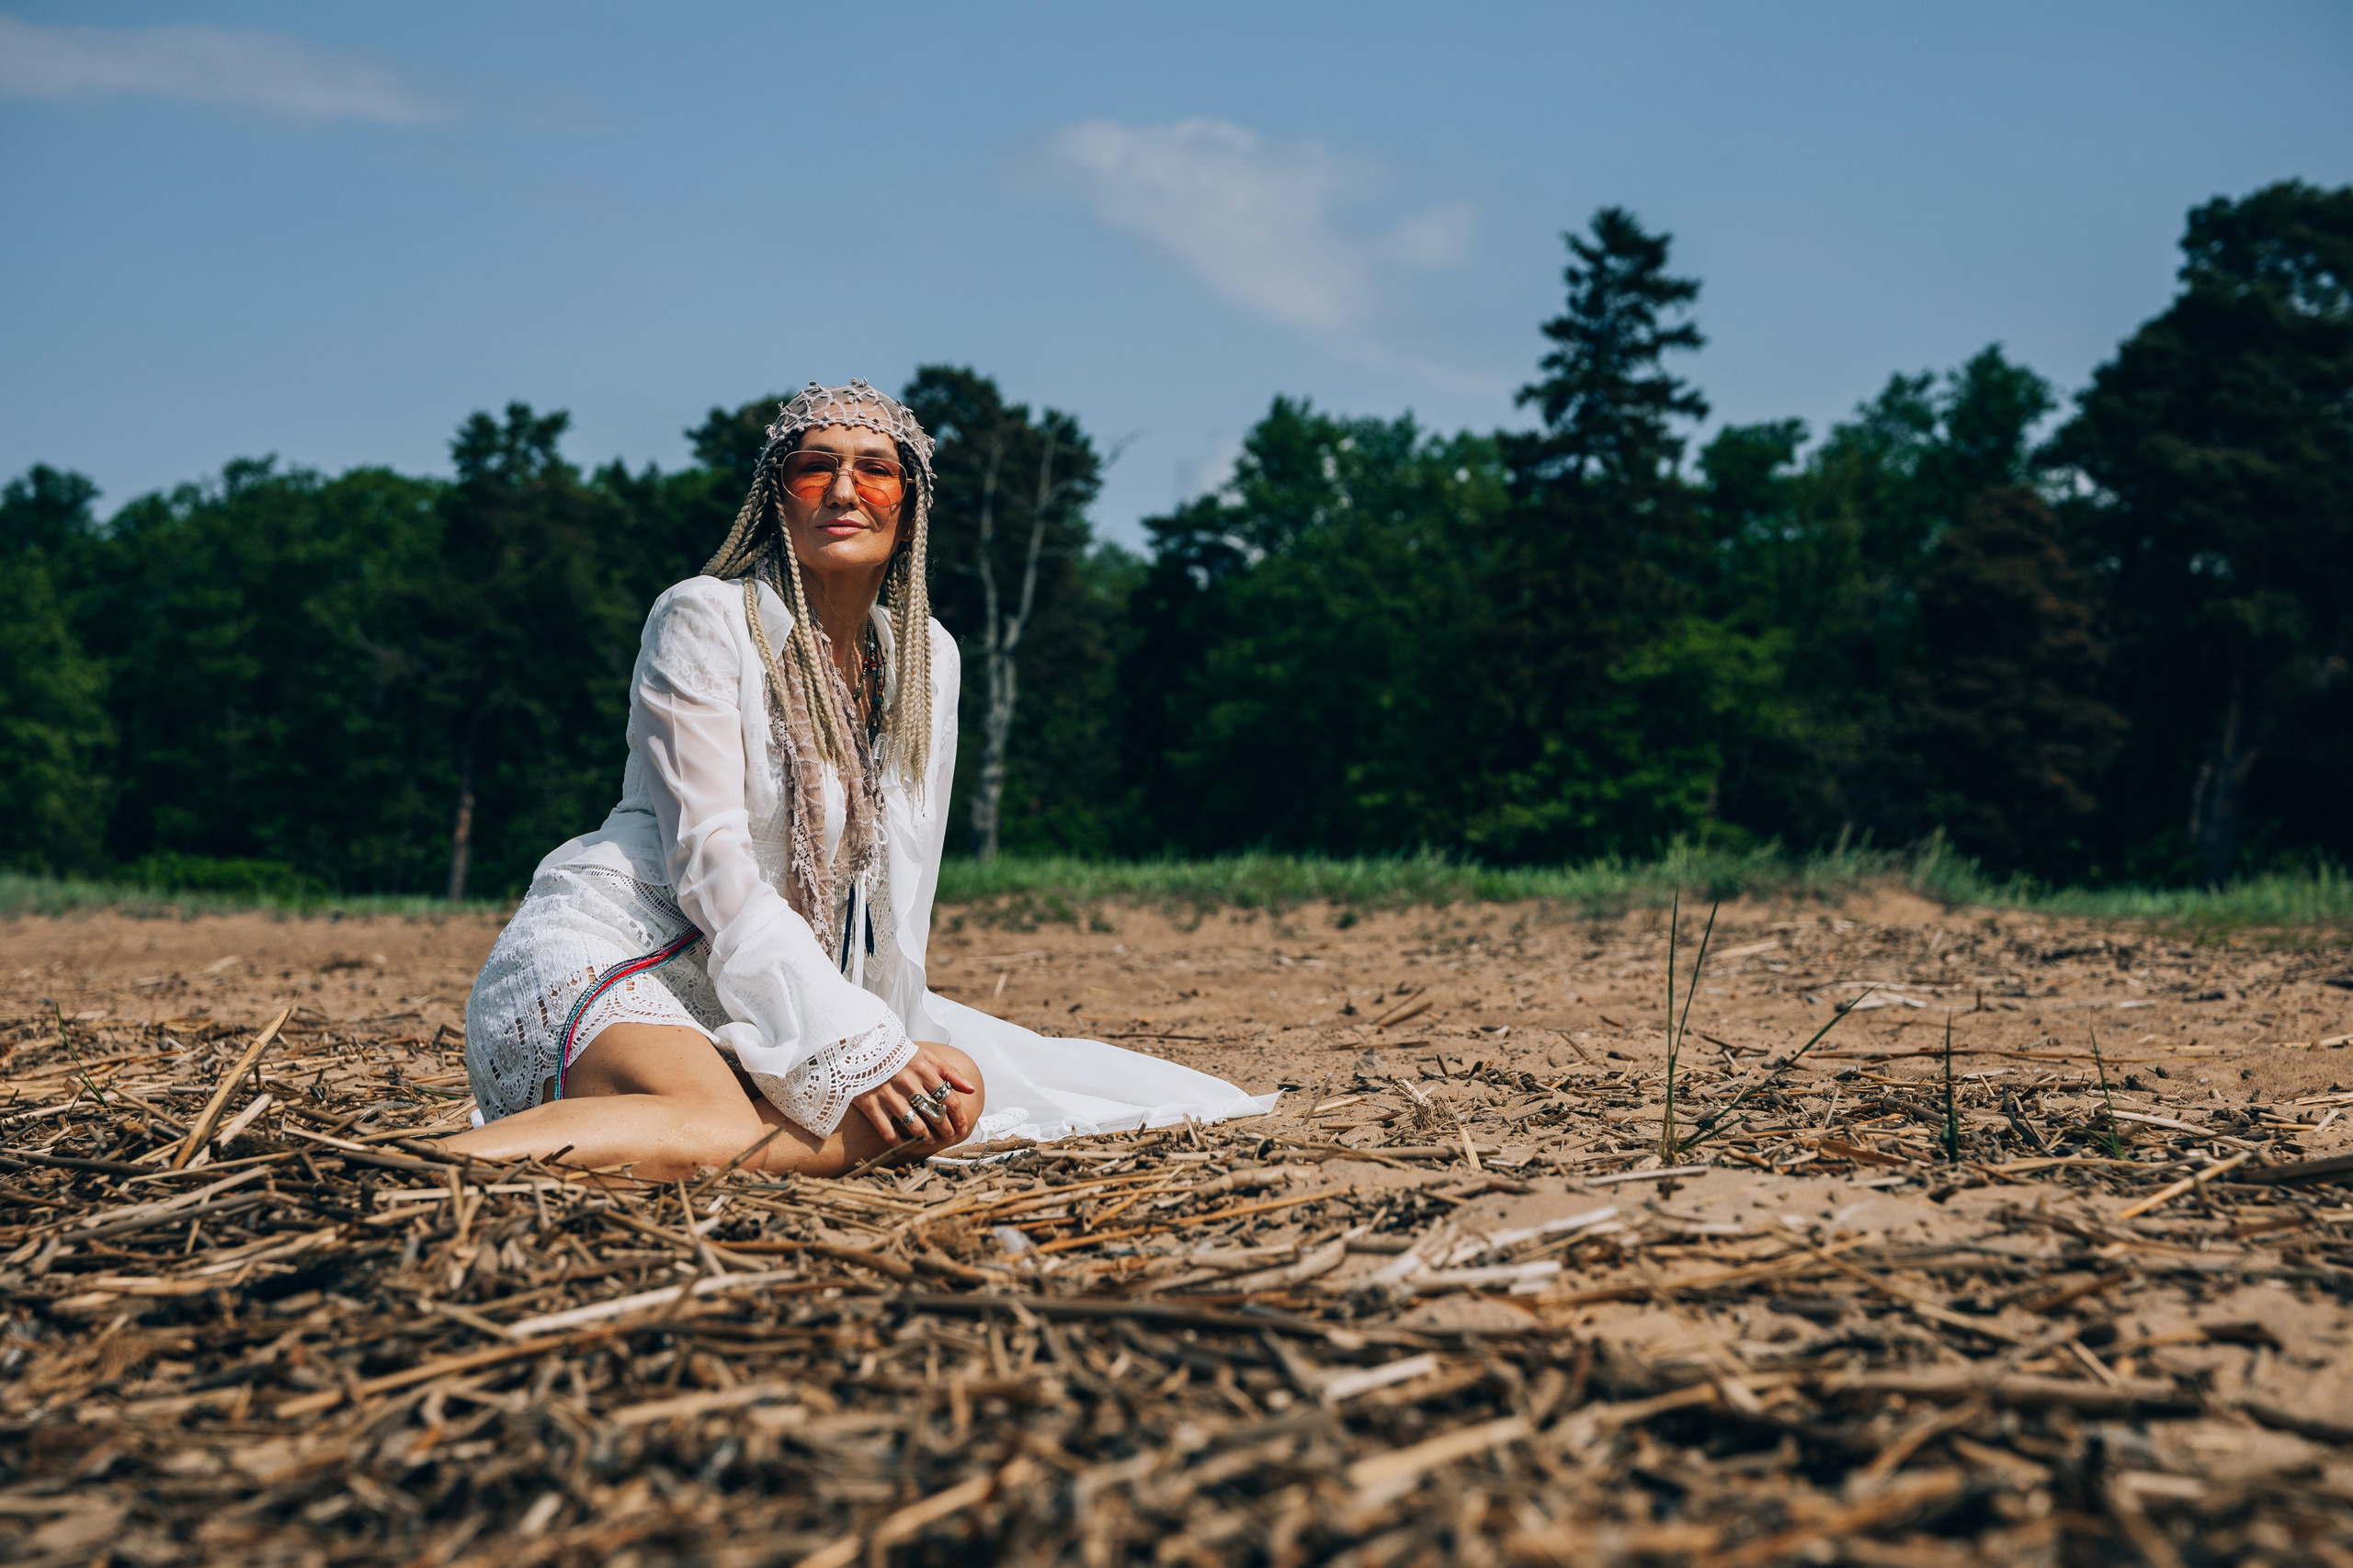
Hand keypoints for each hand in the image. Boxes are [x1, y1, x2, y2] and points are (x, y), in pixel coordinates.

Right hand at [852, 1043, 978, 1149]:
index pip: (948, 1099)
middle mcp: (907, 1083)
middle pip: (935, 1115)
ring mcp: (888, 1096)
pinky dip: (900, 1142)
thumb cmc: (897, 1053)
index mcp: (923, 1070)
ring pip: (915, 1126)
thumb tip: (970, 1089)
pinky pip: (889, 1132)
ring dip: (927, 1138)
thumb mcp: (925, 1055)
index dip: (958, 1118)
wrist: (860, 1047)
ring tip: (931, 1140)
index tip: (962, 1128)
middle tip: (950, 1137)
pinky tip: (907, 1143)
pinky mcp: (871, 1106)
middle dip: (946, 1130)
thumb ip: (949, 1072)